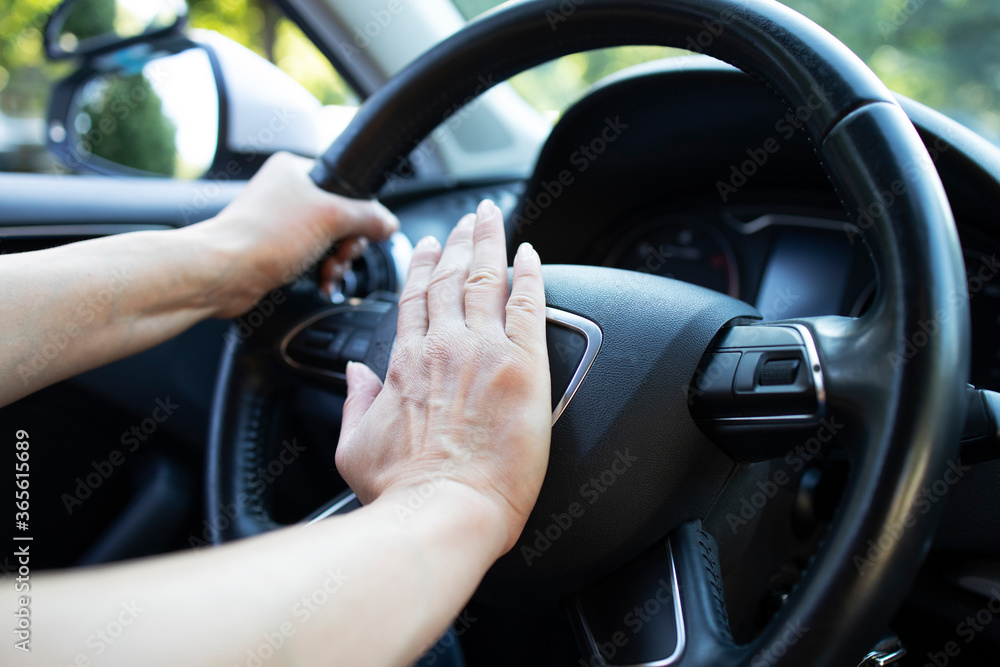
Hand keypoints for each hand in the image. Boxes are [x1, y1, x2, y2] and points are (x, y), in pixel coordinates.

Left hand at [194, 152, 398, 317]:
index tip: (362, 231)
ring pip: (328, 240)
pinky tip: (323, 282)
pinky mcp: (274, 249)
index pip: (346, 185)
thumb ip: (368, 217)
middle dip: (347, 243)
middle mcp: (286, 192)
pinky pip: (311, 258)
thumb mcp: (331, 218)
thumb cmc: (263, 237)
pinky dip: (321, 271)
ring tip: (329, 272)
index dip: (359, 212)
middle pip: (340, 216)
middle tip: (342, 254)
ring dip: (336, 260)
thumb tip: (388, 223)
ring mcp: (279, 222)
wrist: (223, 272)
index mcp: (295, 170)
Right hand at [334, 200, 551, 555]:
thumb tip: (354, 375)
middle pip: (450, 278)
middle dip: (458, 242)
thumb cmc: (404, 492)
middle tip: (466, 220)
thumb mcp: (353, 447)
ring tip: (492, 218)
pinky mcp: (523, 364)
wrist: (444, 512)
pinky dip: (530, 273)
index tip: (428, 248)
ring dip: (489, 242)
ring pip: (486, 277)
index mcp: (405, 364)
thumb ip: (355, 403)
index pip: (414, 300)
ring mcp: (484, 350)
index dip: (422, 267)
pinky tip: (532, 255)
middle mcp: (443, 346)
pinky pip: (528, 302)